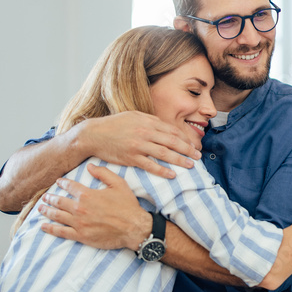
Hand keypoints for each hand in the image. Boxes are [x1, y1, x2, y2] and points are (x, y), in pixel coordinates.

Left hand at [38, 163, 150, 249]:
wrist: (133, 228)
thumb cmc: (128, 206)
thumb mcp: (119, 184)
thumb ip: (104, 173)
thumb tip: (90, 166)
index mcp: (87, 195)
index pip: (70, 187)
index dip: (63, 183)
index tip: (58, 182)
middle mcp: (80, 208)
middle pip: (59, 201)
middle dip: (50, 198)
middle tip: (45, 196)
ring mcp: (79, 223)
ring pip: (57, 216)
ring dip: (47, 211)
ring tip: (40, 208)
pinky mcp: (81, 235)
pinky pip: (61, 232)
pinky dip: (51, 229)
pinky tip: (43, 226)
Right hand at [75, 111, 200, 178]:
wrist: (94, 134)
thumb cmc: (114, 125)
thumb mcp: (134, 116)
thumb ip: (150, 121)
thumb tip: (166, 127)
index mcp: (147, 122)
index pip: (172, 130)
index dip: (185, 138)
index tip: (193, 145)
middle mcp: (145, 133)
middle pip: (172, 142)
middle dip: (188, 149)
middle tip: (198, 156)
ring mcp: (138, 146)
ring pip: (164, 154)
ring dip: (180, 160)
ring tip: (190, 165)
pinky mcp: (131, 158)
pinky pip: (150, 166)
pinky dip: (162, 171)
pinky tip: (172, 175)